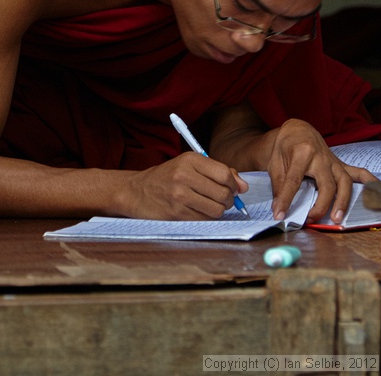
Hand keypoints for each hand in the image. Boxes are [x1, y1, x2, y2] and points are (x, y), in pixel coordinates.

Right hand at [121, 152, 247, 219]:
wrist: (137, 191)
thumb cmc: (168, 177)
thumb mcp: (190, 165)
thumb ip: (219, 171)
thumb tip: (244, 187)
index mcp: (190, 160)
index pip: (224, 174)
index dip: (234, 184)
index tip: (233, 188)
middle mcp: (184, 176)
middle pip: (223, 193)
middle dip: (229, 200)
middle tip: (223, 199)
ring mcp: (179, 196)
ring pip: (217, 209)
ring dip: (219, 210)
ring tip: (211, 205)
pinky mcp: (176, 214)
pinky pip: (205, 220)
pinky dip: (207, 218)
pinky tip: (199, 211)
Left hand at [263, 119, 377, 223]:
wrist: (298, 131)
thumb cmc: (285, 147)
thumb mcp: (275, 163)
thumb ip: (279, 185)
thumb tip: (279, 209)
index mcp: (302, 153)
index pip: (294, 180)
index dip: (286, 199)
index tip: (279, 214)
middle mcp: (321, 157)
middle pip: (326, 184)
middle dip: (321, 205)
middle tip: (311, 219)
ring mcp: (334, 161)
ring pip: (344, 182)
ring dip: (342, 201)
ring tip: (337, 218)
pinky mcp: (340, 165)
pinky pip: (358, 172)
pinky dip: (369, 182)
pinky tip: (376, 191)